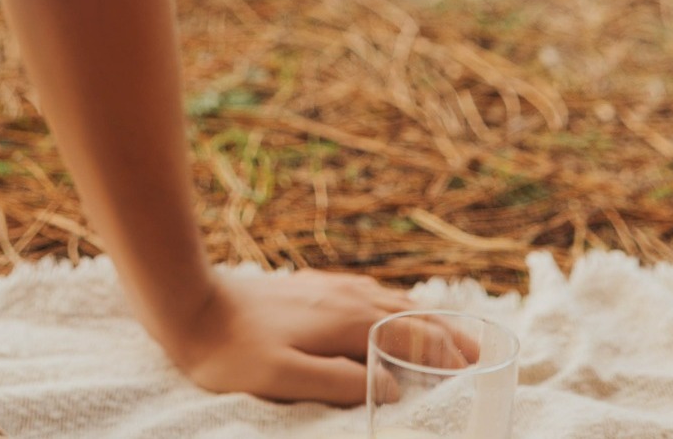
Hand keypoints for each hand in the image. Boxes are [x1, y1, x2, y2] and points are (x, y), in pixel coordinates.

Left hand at [164, 267, 472, 405]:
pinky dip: (393, 303)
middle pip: (409, 313)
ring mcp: (328, 288)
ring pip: (389, 299)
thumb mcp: (283, 378)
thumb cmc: (233, 351)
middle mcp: (344, 298)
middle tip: (479, 351)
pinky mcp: (310, 286)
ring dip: (423, 316)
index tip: (479, 367)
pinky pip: (367, 292)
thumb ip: (338, 382)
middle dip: (446, 332)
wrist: (192, 303)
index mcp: (345, 320)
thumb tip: (391, 386)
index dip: (446, 352)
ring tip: (447, 331)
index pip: (412, 336)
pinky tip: (390, 309)